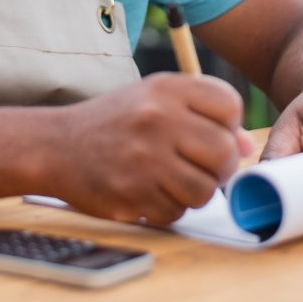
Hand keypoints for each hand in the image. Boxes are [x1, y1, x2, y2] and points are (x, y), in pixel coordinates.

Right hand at [50, 74, 254, 225]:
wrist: (56, 145)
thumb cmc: (115, 121)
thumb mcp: (155, 99)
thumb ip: (203, 114)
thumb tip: (247, 144)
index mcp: (166, 88)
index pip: (229, 104)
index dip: (229, 123)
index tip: (212, 131)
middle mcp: (157, 119)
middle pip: (223, 152)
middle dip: (220, 166)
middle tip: (203, 167)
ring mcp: (144, 159)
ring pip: (204, 189)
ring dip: (196, 191)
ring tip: (176, 181)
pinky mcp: (132, 195)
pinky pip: (176, 213)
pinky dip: (169, 208)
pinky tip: (151, 191)